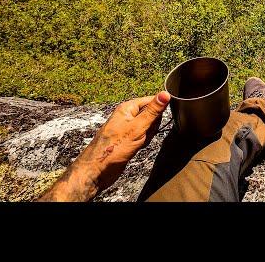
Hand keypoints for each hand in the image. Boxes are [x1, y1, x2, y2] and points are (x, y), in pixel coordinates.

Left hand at [39, 91, 170, 201]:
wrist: (99, 169)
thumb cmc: (113, 148)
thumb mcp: (137, 127)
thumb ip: (153, 111)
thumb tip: (165, 94)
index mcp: (127, 108)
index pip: (151, 100)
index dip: (158, 110)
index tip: (157, 120)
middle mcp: (127, 115)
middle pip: (152, 114)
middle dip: (152, 126)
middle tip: (144, 133)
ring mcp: (128, 127)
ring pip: (149, 127)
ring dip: (148, 136)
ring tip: (138, 142)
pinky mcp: (129, 138)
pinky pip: (144, 136)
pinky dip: (144, 142)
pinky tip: (136, 147)